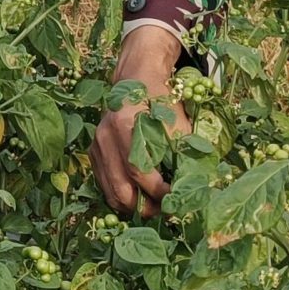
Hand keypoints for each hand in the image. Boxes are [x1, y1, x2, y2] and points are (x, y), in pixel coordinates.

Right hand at [94, 24, 188, 216]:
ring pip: (110, 191)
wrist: (138, 77)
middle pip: (121, 189)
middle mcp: (105, 137)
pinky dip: (121, 194)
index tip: (177, 201)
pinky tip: (139, 194)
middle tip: (165, 211)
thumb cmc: (162, 99)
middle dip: (145, 207)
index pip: (140, 172)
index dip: (159, 193)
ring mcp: (96, 144)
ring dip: (132, 205)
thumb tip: (194, 188)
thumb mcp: (179, 124)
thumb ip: (184, 154)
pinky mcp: (94, 150)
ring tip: (153, 206)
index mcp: (125, 126)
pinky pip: (104, 183)